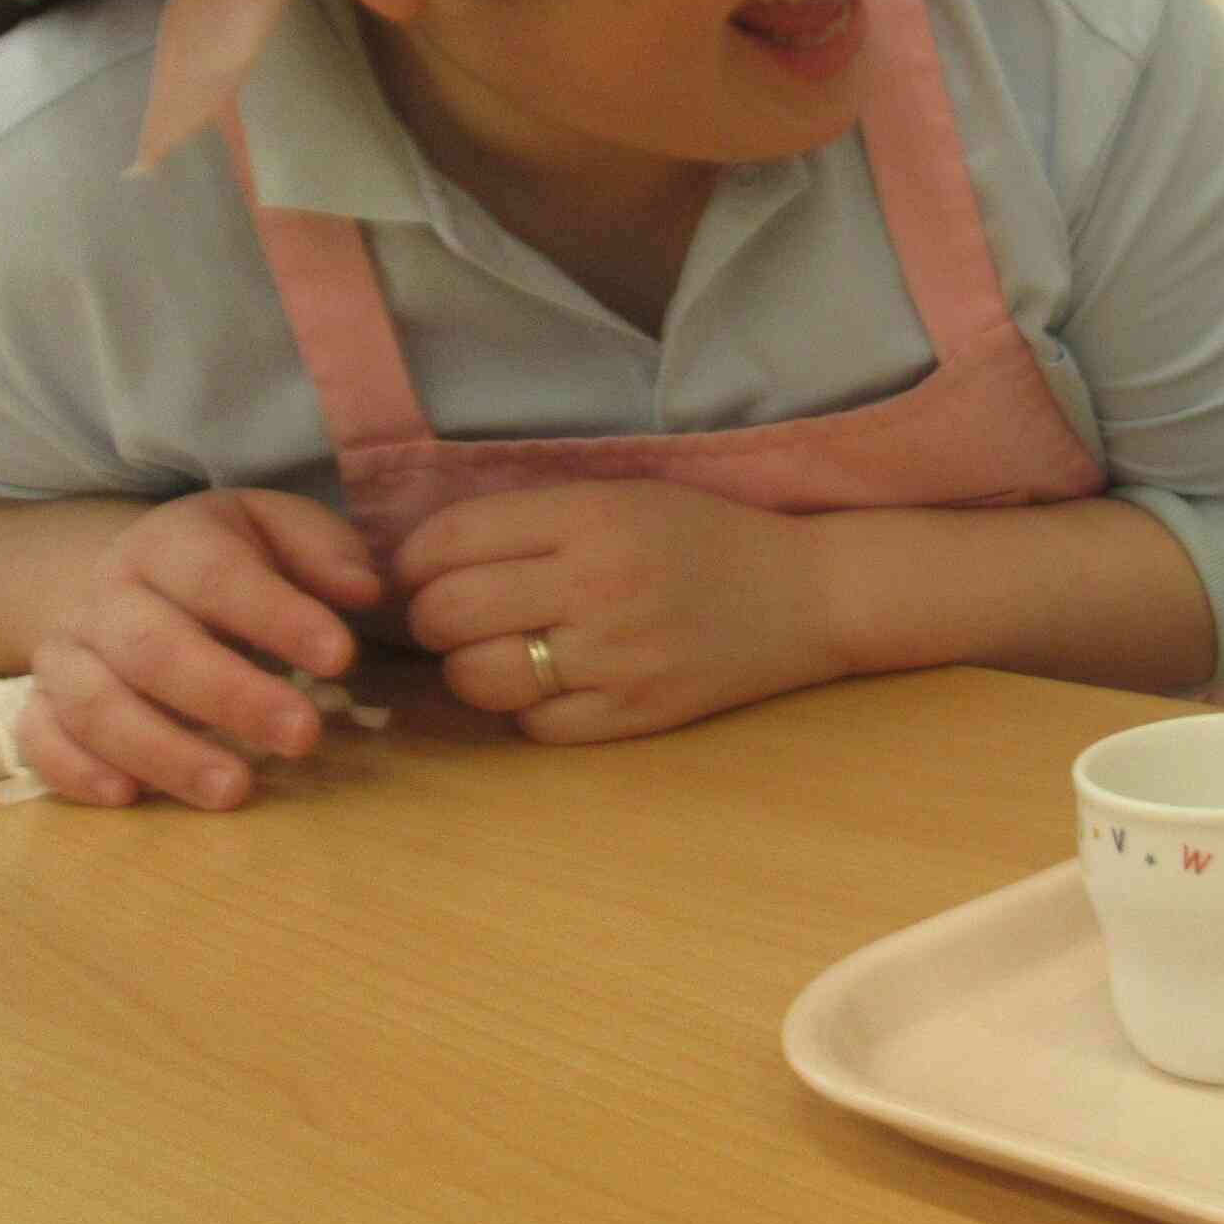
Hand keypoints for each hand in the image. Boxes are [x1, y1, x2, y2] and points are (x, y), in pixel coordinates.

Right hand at [18, 490, 382, 810]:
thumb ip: (326, 554)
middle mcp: (108, 596)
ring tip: (236, 790)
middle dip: (231, 698)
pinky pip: (41, 739)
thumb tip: (366, 591)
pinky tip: (130, 798)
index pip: (218, 577)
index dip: (278, 617)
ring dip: (165, 753)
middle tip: (304, 737)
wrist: (137, 575)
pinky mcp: (41, 702)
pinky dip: (76, 771)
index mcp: (170, 542)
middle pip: (155, 650)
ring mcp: (67, 652)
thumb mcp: (282, 531)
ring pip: (96, 704)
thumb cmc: (233, 558)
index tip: (341, 658)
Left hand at [392, 480, 838, 740]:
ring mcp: (618, 657)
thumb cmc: (706, 537)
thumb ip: (531, 520)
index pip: (448, 542)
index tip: (421, 572)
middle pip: (448, 614)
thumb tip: (423, 558)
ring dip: (470, 668)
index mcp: (591, 517)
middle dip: (432, 619)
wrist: (810, 593)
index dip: (412, 562)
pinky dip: (527, 709)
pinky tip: (554, 684)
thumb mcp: (622, 498)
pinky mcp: (637, 714)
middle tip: (454, 618)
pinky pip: (535, 726)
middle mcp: (598, 585)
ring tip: (498, 653)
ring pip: (478, 678)